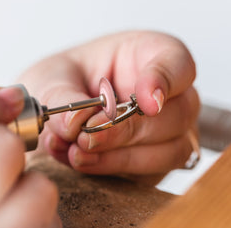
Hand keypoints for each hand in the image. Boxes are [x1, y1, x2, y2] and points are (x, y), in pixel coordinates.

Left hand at [18, 31, 199, 180]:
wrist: (57, 108)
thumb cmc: (65, 80)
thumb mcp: (53, 76)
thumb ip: (62, 96)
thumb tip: (74, 123)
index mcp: (150, 55)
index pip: (178, 64)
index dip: (165, 82)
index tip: (146, 102)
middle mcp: (169, 94)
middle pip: (176, 115)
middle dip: (128, 129)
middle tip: (88, 135)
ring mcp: (167, 131)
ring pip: (169, 151)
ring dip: (120, 157)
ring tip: (77, 152)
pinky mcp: (155, 162)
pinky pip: (148, 174)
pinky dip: (111, 169)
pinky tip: (81, 160)